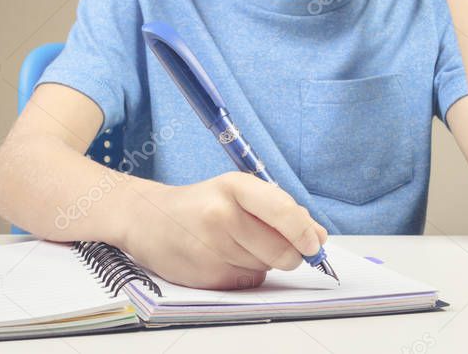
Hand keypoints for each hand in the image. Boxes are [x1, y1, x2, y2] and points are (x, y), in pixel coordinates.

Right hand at [120, 172, 328, 289]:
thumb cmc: (202, 204)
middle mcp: (221, 215)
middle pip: (282, 250)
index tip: (316, 243)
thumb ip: (280, 211)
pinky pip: (248, 280)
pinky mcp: (206, 275)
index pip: (282, 211)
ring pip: (267, 267)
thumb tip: (319, 238)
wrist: (148, 219)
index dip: (305, 231)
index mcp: (234, 187)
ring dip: (264, 260)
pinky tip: (224, 257)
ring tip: (236, 243)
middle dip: (289, 253)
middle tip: (274, 242)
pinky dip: (246, 272)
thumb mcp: (238, 192)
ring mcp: (212, 248)